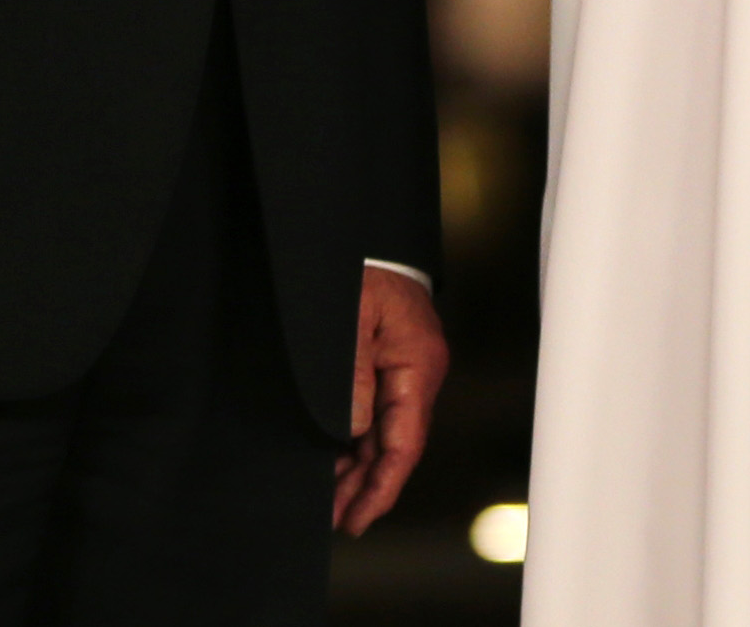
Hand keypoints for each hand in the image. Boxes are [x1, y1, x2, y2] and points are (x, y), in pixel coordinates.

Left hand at [335, 266, 445, 533]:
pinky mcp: (389, 361)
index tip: (358, 517)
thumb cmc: (357, 265)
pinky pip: (376, 412)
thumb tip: (353, 430)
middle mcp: (418, 373)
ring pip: (385, 433)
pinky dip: (357, 441)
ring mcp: (405, 368)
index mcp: (418, 364)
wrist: (359, 228)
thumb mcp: (350, 319)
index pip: (404, 441)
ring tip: (331, 501)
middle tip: (337, 521)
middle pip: (396, 445)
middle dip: (368, 486)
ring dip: (360, 468)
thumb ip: (352, 376)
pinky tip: (336, 461)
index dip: (381, 485)